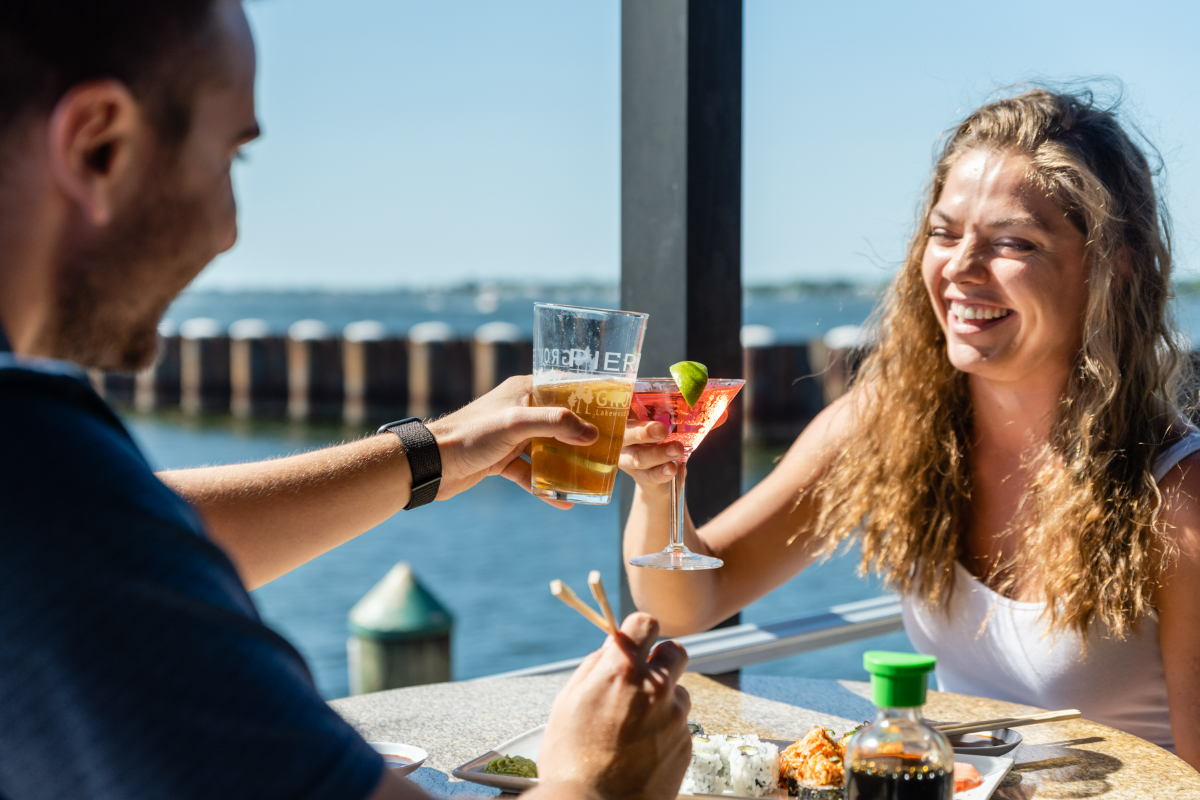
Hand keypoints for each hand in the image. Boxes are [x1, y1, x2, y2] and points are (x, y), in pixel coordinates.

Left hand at [426, 376, 596, 505]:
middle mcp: (520, 411)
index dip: (592, 399)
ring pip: (549, 450)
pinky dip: (546, 486)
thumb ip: (554, 424)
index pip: (566, 389)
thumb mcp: (515, 424)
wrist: (431, 464)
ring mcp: (512, 437)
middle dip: (584, 437)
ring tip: (592, 478)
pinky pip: (531, 473)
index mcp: (524, 391)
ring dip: (568, 465)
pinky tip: (564, 502)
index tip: (616, 413)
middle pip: (561, 422)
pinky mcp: (502, 460)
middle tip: (611, 450)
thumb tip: (592, 434)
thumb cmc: (470, 435)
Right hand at [536, 613, 691, 799]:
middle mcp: (655, 687)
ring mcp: (674, 716)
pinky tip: (641, 750)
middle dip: (661, 658)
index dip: (638, 630)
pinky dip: (665, 731)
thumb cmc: (570, 760)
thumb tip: (611, 649)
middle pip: (675, 651)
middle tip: (643, 677)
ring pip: (678, 691)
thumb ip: (594, 668)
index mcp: (622, 670)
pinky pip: (680, 724)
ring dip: (663, 700)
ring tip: (633, 727)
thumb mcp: (567, 703)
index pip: (645, 622)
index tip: (635, 640)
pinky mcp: (685, 744)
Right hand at [618, 407, 731, 499]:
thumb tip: (723, 412)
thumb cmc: (667, 441)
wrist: (663, 478)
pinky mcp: (640, 478)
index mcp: (631, 416)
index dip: (625, 401)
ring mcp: (628, 459)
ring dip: (658, 453)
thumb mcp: (680, 426)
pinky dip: (662, 472)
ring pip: (639, 457)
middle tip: (661, 430)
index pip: (622, 404)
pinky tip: (672, 469)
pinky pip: (649, 475)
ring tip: (677, 450)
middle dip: (643, 431)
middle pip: (626, 432)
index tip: (636, 398)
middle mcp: (624, 437)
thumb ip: (698, 418)